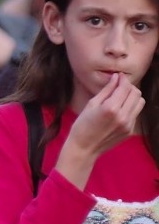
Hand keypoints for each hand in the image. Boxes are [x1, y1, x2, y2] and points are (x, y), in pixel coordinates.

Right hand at [56, 74, 143, 189]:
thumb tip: (115, 78)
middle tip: (119, 85)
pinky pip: (136, 113)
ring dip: (132, 96)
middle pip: (136, 93)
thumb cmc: (82, 124)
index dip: (123, 79)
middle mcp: (123, 116)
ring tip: (121, 96)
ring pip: (140, 102)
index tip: (119, 75)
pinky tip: (119, 108)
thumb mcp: (91, 104)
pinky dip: (130, 106)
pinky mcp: (130, 130)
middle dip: (128, 86)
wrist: (84, 147)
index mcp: (111, 108)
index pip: (125, 88)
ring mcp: (128, 124)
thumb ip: (106, 90)